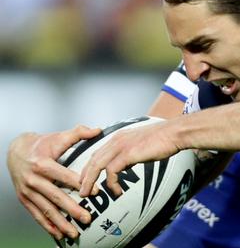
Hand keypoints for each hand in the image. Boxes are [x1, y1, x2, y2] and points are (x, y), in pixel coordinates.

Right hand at [7, 125, 101, 240]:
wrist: (16, 151)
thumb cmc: (42, 144)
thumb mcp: (58, 136)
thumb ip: (78, 133)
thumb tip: (98, 130)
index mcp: (42, 164)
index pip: (63, 176)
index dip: (79, 184)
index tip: (94, 192)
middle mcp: (33, 180)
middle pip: (55, 197)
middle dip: (72, 209)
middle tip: (87, 217)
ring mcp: (27, 191)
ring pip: (46, 210)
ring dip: (60, 222)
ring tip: (74, 232)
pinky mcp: (24, 199)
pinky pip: (36, 215)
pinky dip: (47, 225)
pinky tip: (58, 234)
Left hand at [79, 120, 180, 196]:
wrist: (174, 133)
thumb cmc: (164, 139)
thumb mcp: (142, 144)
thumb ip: (132, 152)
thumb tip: (128, 163)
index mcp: (119, 136)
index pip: (98, 152)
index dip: (89, 166)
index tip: (85, 179)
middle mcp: (116, 139)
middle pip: (93, 159)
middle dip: (84, 176)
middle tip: (81, 190)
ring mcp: (121, 146)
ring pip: (97, 166)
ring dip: (90, 182)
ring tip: (89, 194)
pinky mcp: (127, 153)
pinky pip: (111, 171)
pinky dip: (111, 184)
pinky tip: (117, 191)